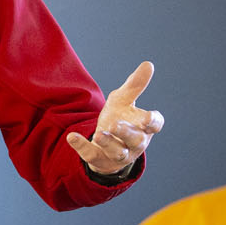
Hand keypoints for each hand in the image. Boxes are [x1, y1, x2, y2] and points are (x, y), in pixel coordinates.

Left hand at [66, 61, 164, 176]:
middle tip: (116, 124)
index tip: (148, 118)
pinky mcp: (100, 160)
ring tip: (99, 134)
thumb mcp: (123, 100)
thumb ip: (134, 85)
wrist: (105, 145)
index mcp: (143, 127)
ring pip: (117, 152)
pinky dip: (81, 146)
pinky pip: (92, 155)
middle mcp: (134, 143)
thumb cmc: (121, 118)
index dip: (153, 122)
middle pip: (135, 140)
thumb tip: (148, 64)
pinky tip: (71, 136)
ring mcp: (118, 153)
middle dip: (127, 132)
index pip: (154, 125)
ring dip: (108, 142)